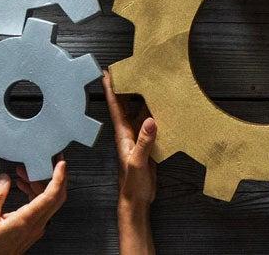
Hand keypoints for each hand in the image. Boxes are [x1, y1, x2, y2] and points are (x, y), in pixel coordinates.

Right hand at [0, 159, 68, 254]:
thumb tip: (4, 178)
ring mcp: (38, 226)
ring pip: (49, 200)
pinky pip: (42, 206)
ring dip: (41, 183)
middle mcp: (37, 223)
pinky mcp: (34, 228)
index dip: (58, 177)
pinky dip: (35, 192)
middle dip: (57, 176)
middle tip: (52, 160)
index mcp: (28, 219)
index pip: (51, 195)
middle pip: (57, 196)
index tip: (61, 163)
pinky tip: (23, 185)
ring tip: (24, 171)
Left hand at [103, 71, 156, 254]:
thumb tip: (151, 120)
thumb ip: (144, 142)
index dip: (111, 89)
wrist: (136, 199)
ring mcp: (137, 139)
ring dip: (141, 98)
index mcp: (123, 135)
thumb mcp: (138, 162)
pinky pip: (149, 124)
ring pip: (139, 113)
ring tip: (146, 81)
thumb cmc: (132, 183)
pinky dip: (154, 113)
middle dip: (125, 87)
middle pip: (126, 105)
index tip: (108, 72)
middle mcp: (129, 133)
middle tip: (129, 68)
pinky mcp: (147, 145)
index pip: (115, 107)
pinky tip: (161, 107)